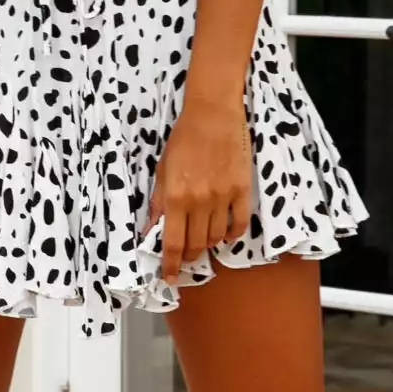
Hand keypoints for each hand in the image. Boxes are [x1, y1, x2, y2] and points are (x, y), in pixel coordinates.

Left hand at [143, 96, 252, 286]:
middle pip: (195, 244)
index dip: (170, 265)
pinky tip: (225, 234)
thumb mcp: (162, 170)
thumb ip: (158, 202)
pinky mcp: (242, 190)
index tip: (169, 277)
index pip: (172, 242)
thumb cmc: (184, 139)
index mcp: (175, 197)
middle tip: (185, 256)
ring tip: (202, 239)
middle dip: (188, 255)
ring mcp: (222, 197)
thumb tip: (150, 230)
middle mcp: (199, 201)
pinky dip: (231, 234)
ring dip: (207, 244)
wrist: (213, 114)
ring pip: (216, 237)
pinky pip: (239, 223)